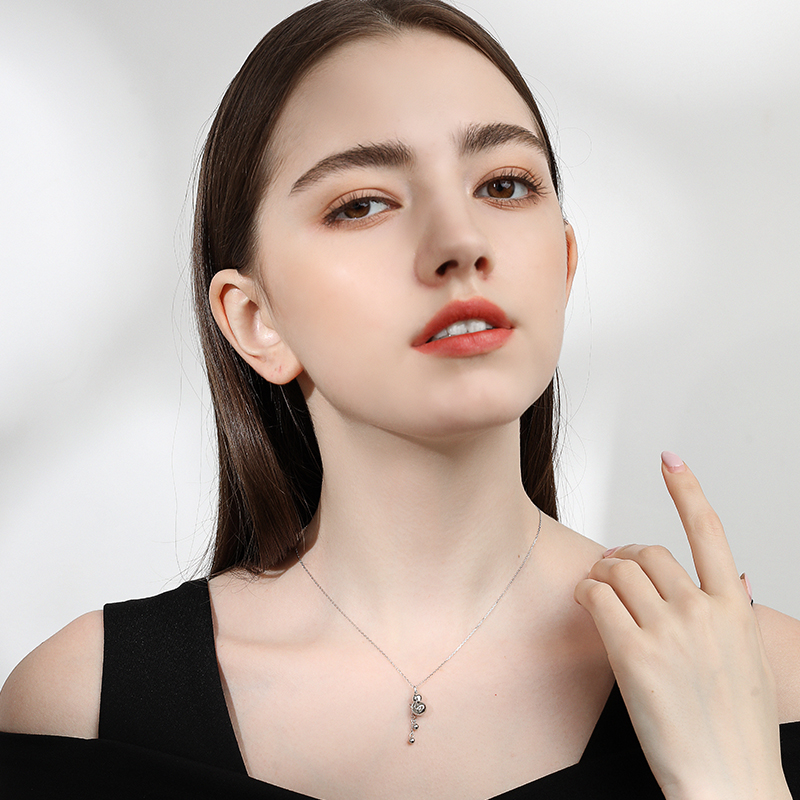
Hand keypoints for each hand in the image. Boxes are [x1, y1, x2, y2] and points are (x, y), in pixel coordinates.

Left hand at [574, 452, 789, 799]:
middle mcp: (702, 611)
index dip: (687, 489)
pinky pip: (598, 597)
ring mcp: (668, 630)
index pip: (710, 532)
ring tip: (597, 587)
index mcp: (732, 608)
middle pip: (648, 552)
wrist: (729, 782)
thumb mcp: (748, 660)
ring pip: (619, 569)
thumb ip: (731, 612)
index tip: (670, 459)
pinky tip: (586, 602)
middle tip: (612, 569)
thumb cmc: (736, 727)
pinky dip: (586, 592)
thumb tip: (730, 576)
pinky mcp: (634, 653)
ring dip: (601, 572)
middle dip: (624, 555)